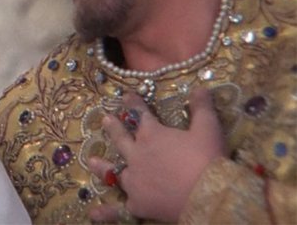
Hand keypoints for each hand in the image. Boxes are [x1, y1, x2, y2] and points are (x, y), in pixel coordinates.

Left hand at [88, 87, 226, 222]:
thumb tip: (200, 87)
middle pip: (122, 139)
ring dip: (102, 167)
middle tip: (105, 119)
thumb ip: (201, 108)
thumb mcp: (208, 128)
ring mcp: (135, 181)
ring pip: (114, 172)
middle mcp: (137, 155)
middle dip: (114, 128)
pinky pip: (118, 210)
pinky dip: (106, 213)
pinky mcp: (137, 204)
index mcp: (152, 135)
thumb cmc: (207, 159)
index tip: (127, 95)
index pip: (140, 115)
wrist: (208, 195)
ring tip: (91, 161)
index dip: (133, 104)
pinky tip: (93, 214)